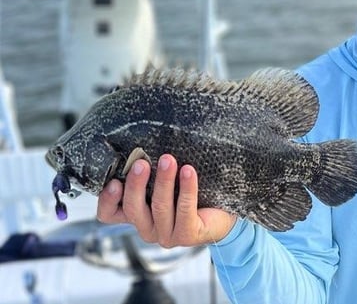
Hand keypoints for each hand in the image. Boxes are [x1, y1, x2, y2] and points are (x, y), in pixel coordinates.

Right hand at [97, 154, 236, 246]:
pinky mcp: (187, 235)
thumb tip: (140, 148)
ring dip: (163, 181)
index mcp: (137, 214)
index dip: (107, 200)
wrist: (221, 212)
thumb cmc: (187, 192)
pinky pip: (185, 210)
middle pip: (133, 209)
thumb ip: (149, 173)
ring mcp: (167, 235)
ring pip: (160, 207)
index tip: (114, 181)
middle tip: (142, 163)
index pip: (109, 214)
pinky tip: (188, 171)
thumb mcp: (163, 181)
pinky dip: (186, 188)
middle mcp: (148, 228)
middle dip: (136, 185)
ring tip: (169, 160)